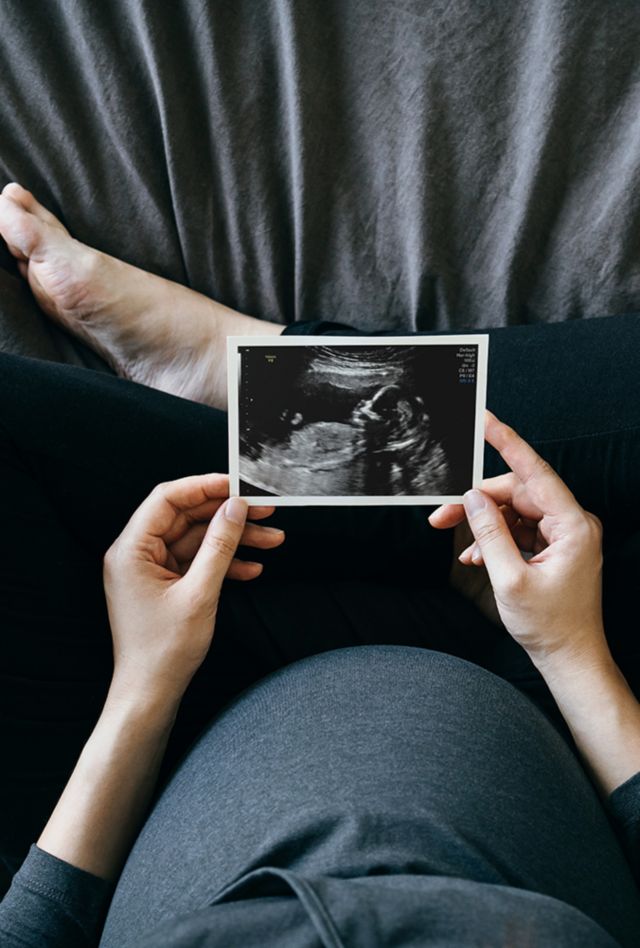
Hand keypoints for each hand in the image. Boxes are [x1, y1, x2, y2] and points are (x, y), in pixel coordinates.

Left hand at [103, 473, 284, 699]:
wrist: (150, 695)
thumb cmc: (164, 651)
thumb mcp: (199, 594)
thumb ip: (219, 546)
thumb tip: (235, 508)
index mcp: (131, 550)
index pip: (167, 499)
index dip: (204, 487)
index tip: (238, 484)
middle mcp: (136, 554)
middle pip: (187, 518)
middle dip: (228, 515)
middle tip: (265, 510)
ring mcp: (151, 570)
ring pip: (197, 540)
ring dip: (234, 540)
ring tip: (272, 540)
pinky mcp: (166, 585)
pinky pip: (197, 562)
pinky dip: (224, 563)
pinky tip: (253, 568)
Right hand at [429, 411, 608, 673]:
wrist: (569, 659)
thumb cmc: (550, 626)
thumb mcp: (510, 580)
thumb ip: (490, 533)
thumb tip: (473, 500)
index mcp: (573, 526)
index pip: (535, 472)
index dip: (508, 444)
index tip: (487, 421)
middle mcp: (572, 524)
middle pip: (517, 494)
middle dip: (477, 503)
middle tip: (441, 515)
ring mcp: (564, 536)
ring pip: (514, 513)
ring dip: (484, 526)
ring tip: (460, 546)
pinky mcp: (554, 549)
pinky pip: (519, 531)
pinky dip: (496, 540)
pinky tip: (478, 557)